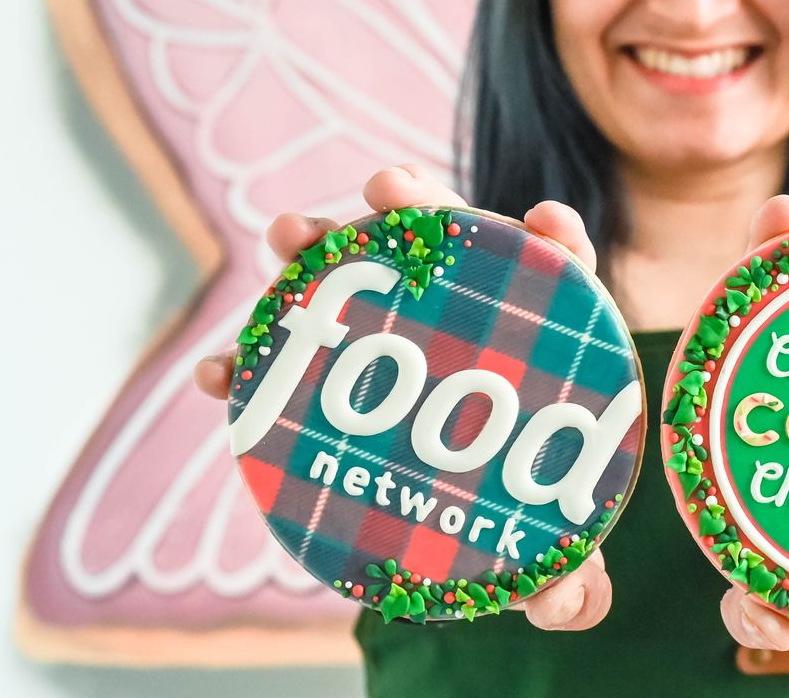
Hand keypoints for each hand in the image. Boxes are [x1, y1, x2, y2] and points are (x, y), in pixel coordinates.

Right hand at [190, 163, 610, 630]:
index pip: (558, 280)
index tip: (543, 220)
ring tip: (286, 234)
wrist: (460, 543)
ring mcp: (394, 339)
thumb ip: (569, 583)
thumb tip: (566, 603)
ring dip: (320, 245)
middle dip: (421, 204)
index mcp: (535, 347)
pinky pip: (289, 356)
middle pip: (452, 246)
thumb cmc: (522, 534)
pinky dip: (252, 357)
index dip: (555, 243)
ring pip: (358, 275)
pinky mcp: (335, 374)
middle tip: (385, 185)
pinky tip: (219, 373)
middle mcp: (466, 324)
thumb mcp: (550, 562)